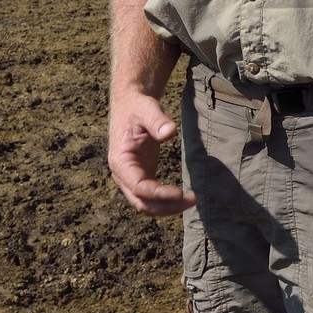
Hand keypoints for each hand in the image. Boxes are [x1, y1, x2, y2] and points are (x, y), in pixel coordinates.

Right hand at [108, 89, 195, 216]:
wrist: (131, 105)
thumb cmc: (138, 107)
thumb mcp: (147, 109)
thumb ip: (157, 121)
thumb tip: (170, 132)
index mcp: (120, 161)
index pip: (138, 187)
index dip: (158, 194)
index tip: (180, 193)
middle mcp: (123, 175)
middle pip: (141, 202)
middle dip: (165, 206)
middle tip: (192, 200)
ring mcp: (131, 177)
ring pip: (146, 204)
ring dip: (167, 207)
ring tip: (191, 200)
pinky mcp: (142, 175)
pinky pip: (152, 197)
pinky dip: (166, 201)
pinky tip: (183, 198)